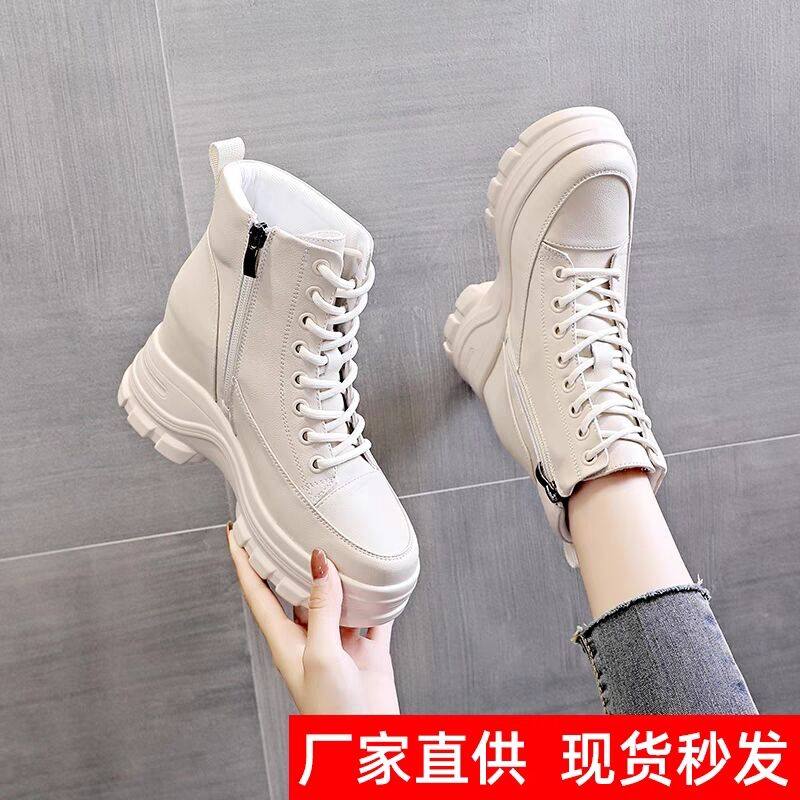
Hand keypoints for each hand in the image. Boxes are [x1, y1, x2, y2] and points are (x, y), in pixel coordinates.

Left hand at [227, 525, 399, 713]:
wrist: (366, 747)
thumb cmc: (331, 713)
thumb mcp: (321, 654)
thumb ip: (320, 607)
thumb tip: (318, 562)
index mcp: (285, 640)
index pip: (257, 593)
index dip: (243, 562)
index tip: (235, 534)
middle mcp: (310, 637)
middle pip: (297, 591)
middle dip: (293, 561)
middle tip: (293, 528)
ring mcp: (339, 644)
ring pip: (337, 599)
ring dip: (339, 576)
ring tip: (341, 545)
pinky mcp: (367, 652)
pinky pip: (374, 616)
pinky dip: (378, 598)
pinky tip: (382, 581)